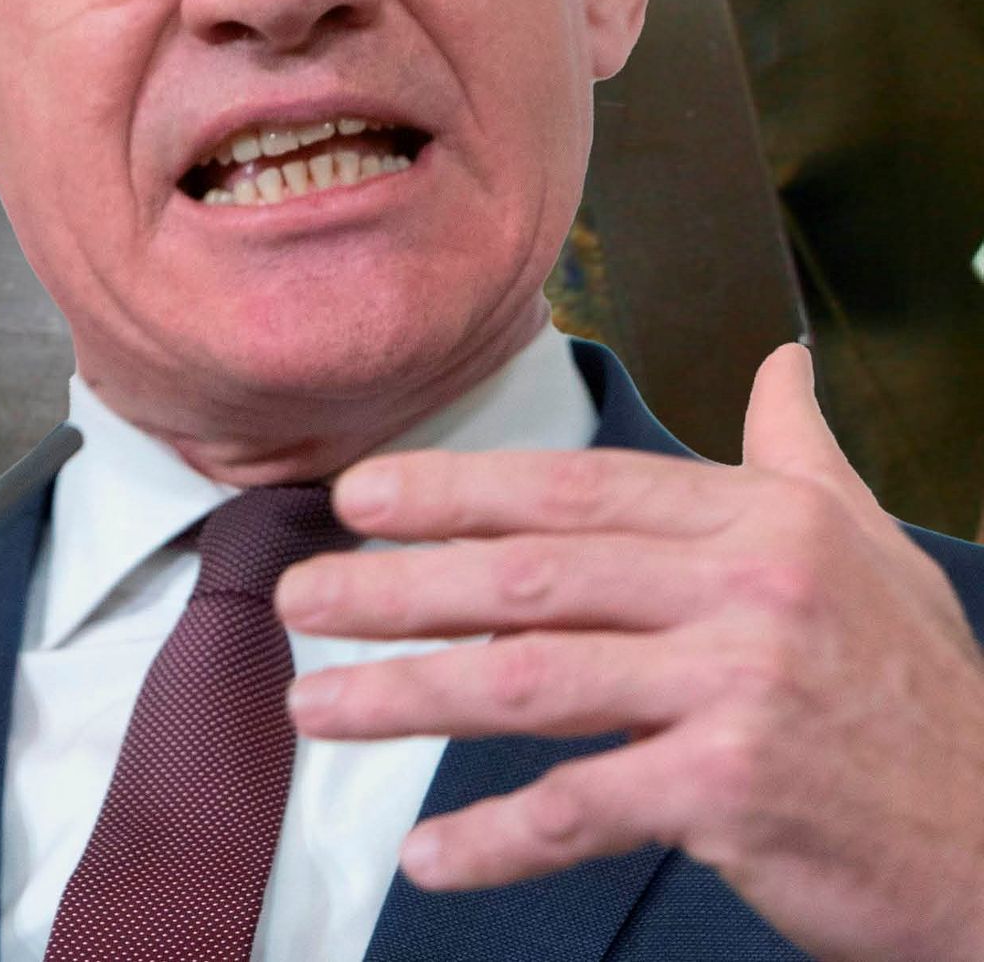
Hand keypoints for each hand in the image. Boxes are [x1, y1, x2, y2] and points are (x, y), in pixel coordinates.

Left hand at [278, 344, 983, 959]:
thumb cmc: (926, 702)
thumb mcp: (872, 554)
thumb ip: (801, 457)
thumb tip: (780, 365)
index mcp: (764, 521)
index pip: (572, 492)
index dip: (454, 492)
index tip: (356, 499)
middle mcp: (749, 591)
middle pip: (528, 577)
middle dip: (394, 586)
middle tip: (299, 600)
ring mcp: (741, 689)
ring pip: (528, 680)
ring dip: (405, 696)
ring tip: (317, 708)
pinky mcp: (734, 791)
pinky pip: (582, 806)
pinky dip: (497, 836)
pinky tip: (431, 854)